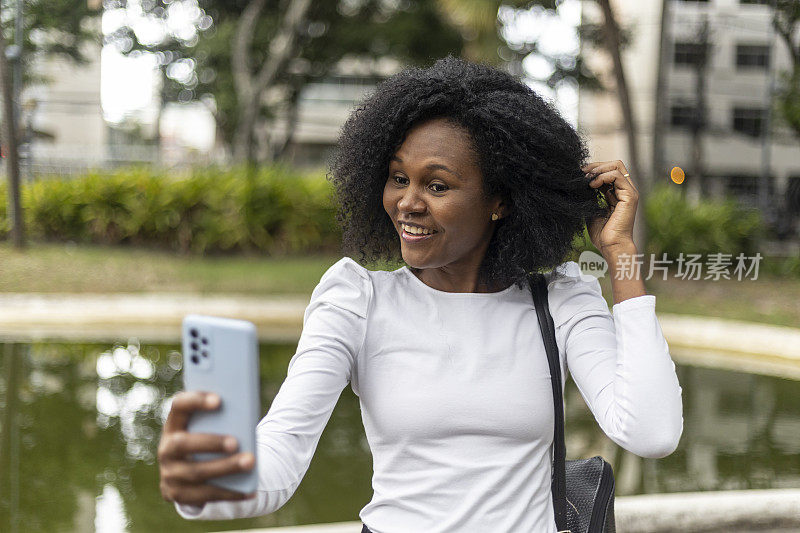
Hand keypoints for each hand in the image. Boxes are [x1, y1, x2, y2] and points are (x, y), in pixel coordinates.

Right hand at [158, 391, 256, 505]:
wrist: (187, 475)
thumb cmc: (206, 441)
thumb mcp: (208, 428)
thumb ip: (220, 420)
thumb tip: (245, 413)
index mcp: (174, 425)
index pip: (179, 406)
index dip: (196, 401)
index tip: (219, 400)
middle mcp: (166, 449)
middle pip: (183, 443)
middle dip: (211, 442)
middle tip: (236, 442)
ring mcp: (169, 474)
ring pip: (197, 472)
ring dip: (226, 468)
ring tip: (250, 462)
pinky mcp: (178, 494)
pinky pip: (205, 495)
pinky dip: (230, 492)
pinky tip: (251, 489)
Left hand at [582, 160, 638, 255]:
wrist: (611, 246)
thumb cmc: (602, 234)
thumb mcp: (591, 210)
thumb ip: (589, 196)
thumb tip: (579, 184)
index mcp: (617, 193)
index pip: (608, 171)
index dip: (593, 169)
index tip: (579, 174)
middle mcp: (625, 190)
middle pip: (614, 164)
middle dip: (596, 165)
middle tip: (581, 172)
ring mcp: (629, 192)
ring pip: (616, 166)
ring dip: (598, 169)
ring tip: (586, 179)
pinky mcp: (630, 196)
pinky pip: (617, 176)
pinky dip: (602, 176)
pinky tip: (591, 185)